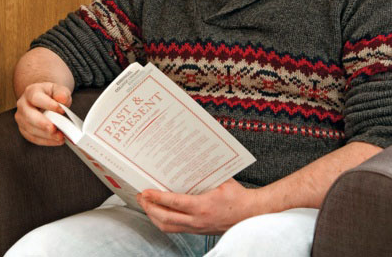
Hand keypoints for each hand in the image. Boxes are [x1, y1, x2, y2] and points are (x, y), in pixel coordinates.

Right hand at [14, 82, 72, 145]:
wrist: (45, 100)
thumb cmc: (52, 95)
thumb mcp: (59, 90)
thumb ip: (62, 93)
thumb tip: (62, 100)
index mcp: (31, 92)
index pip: (36, 98)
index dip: (48, 105)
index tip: (61, 110)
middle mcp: (22, 104)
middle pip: (29, 115)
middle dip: (42, 124)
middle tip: (54, 129)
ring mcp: (21, 118)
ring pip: (30, 129)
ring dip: (45, 135)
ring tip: (59, 136)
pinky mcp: (24, 129)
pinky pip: (32, 138)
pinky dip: (45, 141)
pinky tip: (55, 140)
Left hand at [137, 179, 259, 234]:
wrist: (251, 215)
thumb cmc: (238, 196)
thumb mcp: (222, 180)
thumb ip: (205, 173)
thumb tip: (190, 159)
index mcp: (203, 206)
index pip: (174, 203)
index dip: (157, 198)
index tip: (145, 191)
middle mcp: (198, 220)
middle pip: (166, 218)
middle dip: (149, 207)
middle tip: (141, 197)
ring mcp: (197, 228)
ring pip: (168, 227)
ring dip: (154, 217)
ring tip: (146, 205)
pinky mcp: (198, 231)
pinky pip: (176, 229)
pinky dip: (164, 222)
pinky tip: (159, 213)